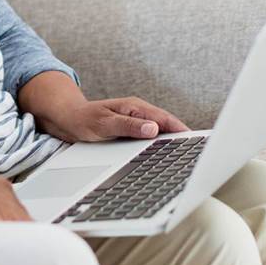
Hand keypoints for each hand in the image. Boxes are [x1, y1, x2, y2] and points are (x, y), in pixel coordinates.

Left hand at [38, 96, 190, 143]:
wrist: (67, 119)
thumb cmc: (84, 120)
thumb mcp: (104, 124)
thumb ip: (128, 126)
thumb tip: (153, 129)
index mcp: (135, 107)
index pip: (164, 119)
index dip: (180, 130)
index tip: (193, 140)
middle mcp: (139, 112)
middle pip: (166, 126)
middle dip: (182, 137)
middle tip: (198, 152)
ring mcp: (136, 121)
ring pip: (160, 132)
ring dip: (172, 142)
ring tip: (187, 157)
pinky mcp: (132, 130)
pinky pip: (151, 138)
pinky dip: (161, 146)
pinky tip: (166, 157)